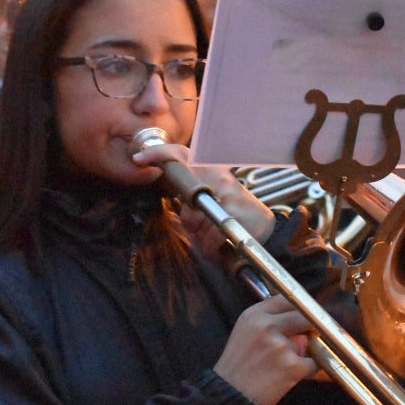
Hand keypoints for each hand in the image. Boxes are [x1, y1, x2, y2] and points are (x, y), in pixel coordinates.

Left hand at [130, 142, 275, 250]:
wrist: (265, 229)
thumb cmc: (233, 214)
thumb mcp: (211, 198)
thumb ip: (190, 194)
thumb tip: (172, 198)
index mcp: (212, 170)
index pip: (181, 154)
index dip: (159, 154)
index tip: (139, 159)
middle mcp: (220, 178)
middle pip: (186, 200)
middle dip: (191, 219)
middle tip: (203, 225)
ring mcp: (230, 196)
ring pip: (196, 223)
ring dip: (202, 237)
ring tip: (217, 236)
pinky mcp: (237, 216)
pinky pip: (209, 239)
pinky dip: (211, 249)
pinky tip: (221, 247)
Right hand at [213, 294, 317, 404]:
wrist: (230, 395)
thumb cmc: (237, 365)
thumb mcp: (244, 331)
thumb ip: (268, 320)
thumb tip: (297, 315)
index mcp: (254, 315)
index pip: (286, 299)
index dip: (299, 307)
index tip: (305, 313)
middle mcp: (267, 326)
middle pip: (303, 316)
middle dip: (310, 326)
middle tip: (309, 335)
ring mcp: (281, 346)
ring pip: (308, 342)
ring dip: (303, 353)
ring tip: (283, 365)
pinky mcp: (292, 366)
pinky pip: (312, 364)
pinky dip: (306, 371)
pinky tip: (289, 376)